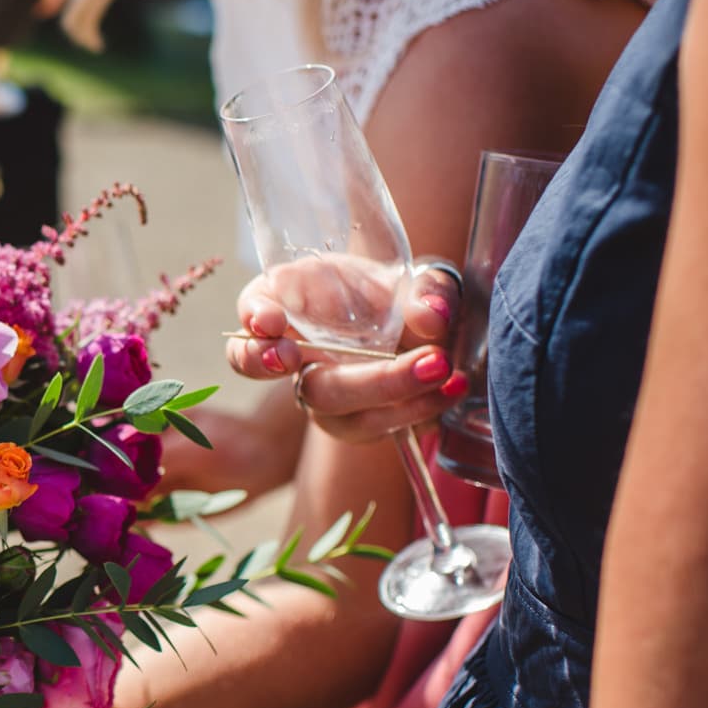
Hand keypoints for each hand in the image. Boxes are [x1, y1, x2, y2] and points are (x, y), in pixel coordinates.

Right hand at [226, 262, 467, 443]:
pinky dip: (420, 411)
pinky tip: (453, 388)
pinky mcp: (354, 423)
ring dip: (395, 396)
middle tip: (421, 364)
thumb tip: (431, 318)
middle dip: (359, 381)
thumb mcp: (410, 278)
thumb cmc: (389, 295)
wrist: (410, 325)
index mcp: (287, 305)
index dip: (255, 319)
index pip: (253, 312)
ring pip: (342, 415)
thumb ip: (424, 292)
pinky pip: (379, 429)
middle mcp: (296, 359)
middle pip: (307, 380)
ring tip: (441, 370)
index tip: (272, 322)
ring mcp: (323, 397)